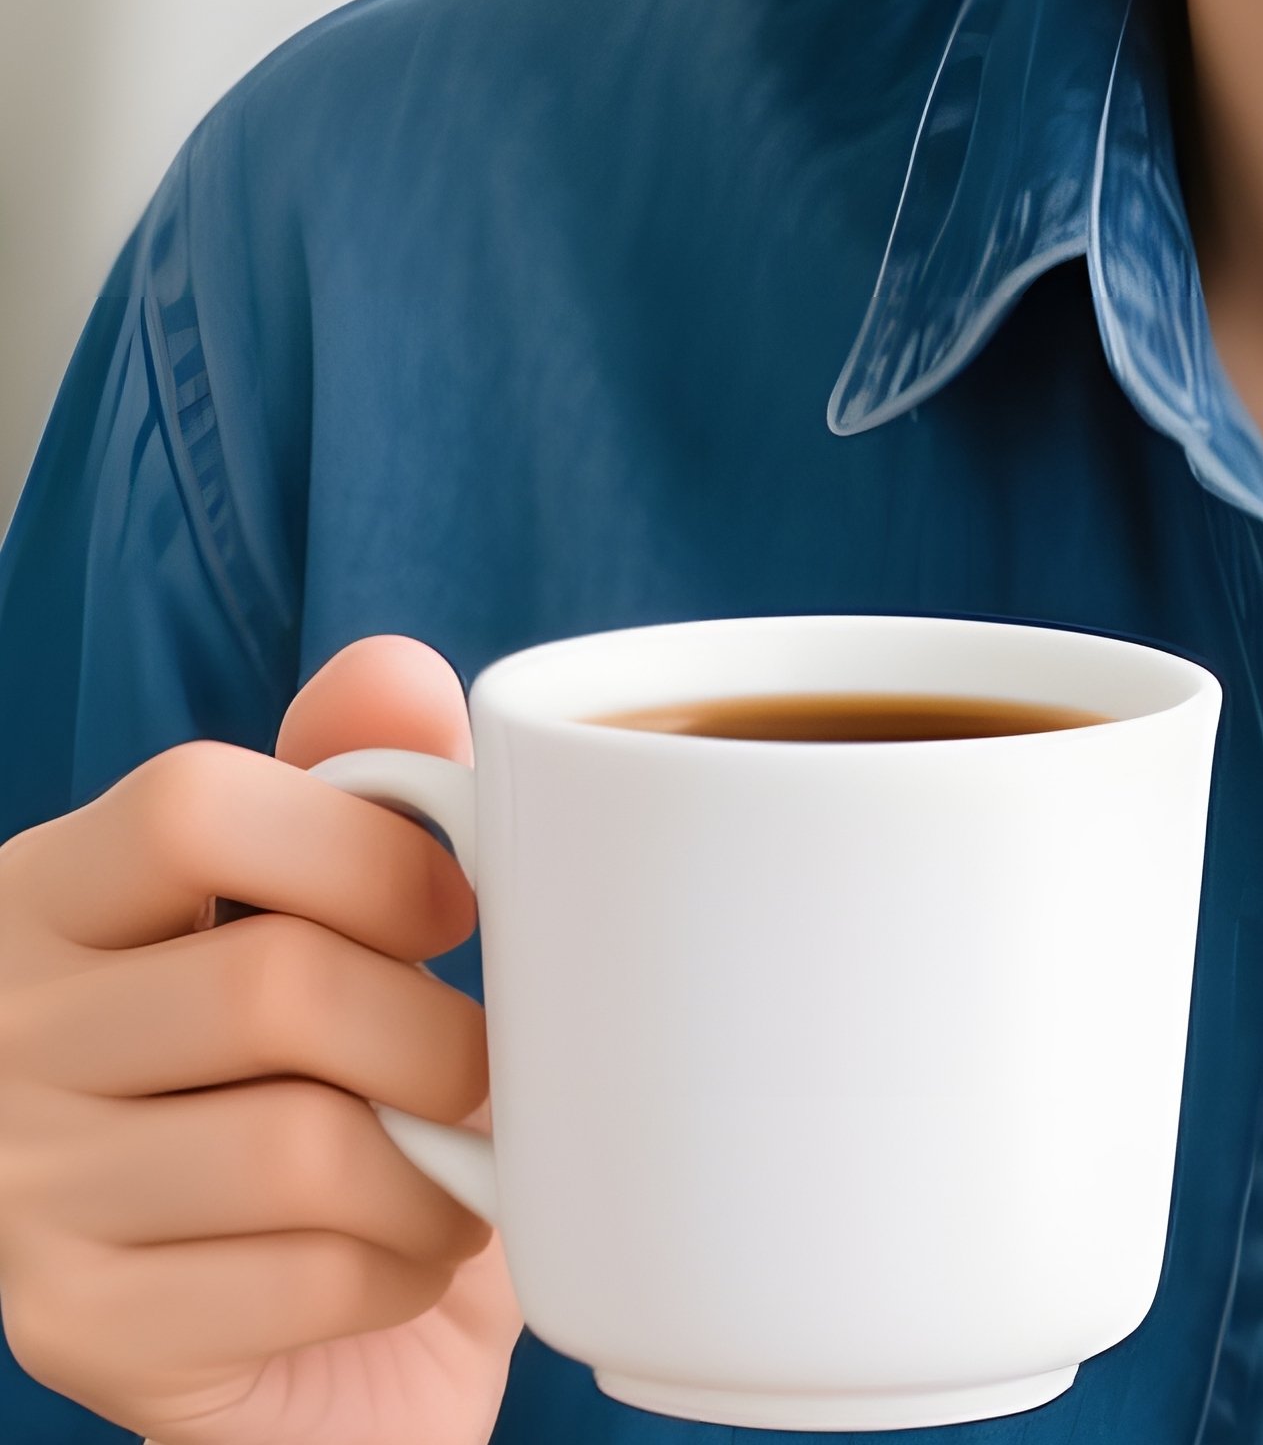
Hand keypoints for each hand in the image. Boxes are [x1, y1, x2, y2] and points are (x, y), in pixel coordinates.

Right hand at [0, 636, 521, 1444]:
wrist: (304, 1321)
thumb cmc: (337, 1075)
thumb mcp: (340, 916)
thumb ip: (362, 784)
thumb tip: (398, 670)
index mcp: (62, 889)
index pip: (190, 808)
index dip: (363, 849)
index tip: (453, 908)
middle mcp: (7, 1028)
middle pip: (272, 983)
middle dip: (439, 1034)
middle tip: (480, 1066)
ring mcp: (22, 1190)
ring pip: (300, 1146)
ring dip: (439, 1164)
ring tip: (457, 1161)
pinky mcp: (75, 1328)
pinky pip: (301, 1278)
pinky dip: (406, 1261)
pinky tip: (405, 1248)